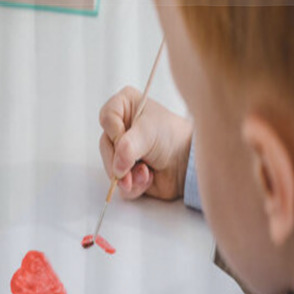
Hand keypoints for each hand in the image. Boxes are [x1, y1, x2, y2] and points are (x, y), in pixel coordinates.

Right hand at [99, 86, 192, 200]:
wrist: (188, 162)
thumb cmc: (172, 136)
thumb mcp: (148, 133)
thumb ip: (128, 147)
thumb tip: (116, 168)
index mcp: (124, 107)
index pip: (106, 118)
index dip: (115, 134)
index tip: (127, 141)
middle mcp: (121, 129)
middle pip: (105, 147)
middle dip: (120, 162)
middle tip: (131, 167)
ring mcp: (122, 152)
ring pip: (111, 169)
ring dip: (129, 176)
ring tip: (146, 173)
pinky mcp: (127, 173)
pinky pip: (120, 185)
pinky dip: (134, 186)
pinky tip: (148, 178)